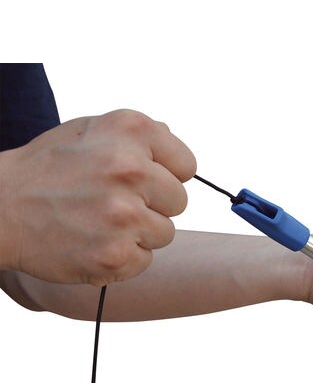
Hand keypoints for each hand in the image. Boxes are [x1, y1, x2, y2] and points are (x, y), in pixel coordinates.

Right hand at [0, 109, 195, 284]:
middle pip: (180, 202)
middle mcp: (131, 169)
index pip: (187, 166)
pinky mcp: (114, 255)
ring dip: (139, 233)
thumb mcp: (89, 130)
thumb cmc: (48, 169)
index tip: (143, 181)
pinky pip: (145, 260)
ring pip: (164, 233)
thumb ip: (137, 135)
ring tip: (102, 222)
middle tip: (115, 203)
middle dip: (153, 205)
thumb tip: (169, 136)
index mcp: (132, 130)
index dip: (167, 176)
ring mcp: (124, 215)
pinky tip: (95, 241)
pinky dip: (124, 256)